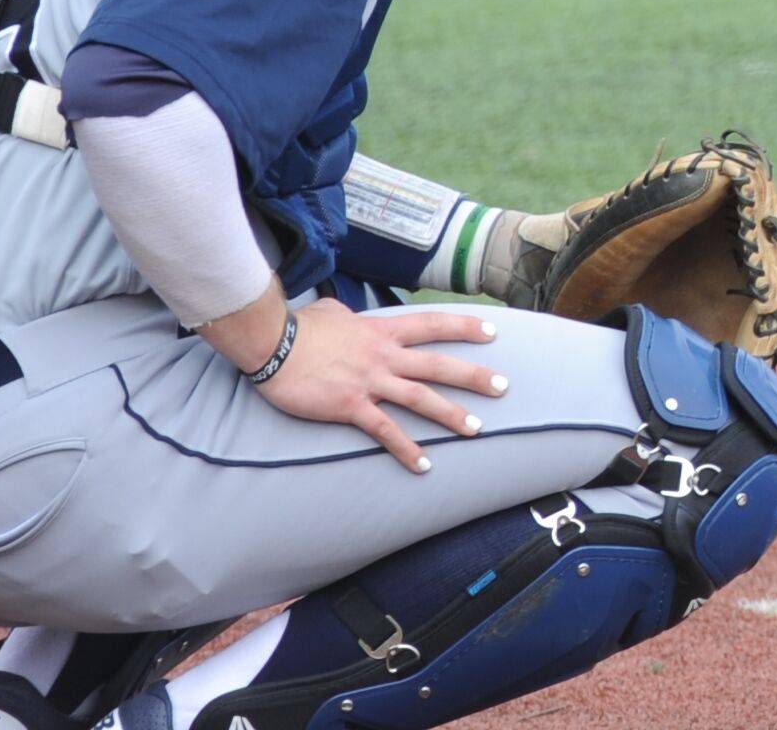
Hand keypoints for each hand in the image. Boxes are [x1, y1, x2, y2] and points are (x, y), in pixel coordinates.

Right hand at [248, 298, 511, 471]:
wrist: (273, 344)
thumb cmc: (298, 327)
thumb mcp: (332, 312)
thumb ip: (348, 315)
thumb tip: (346, 313)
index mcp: (383, 331)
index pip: (433, 325)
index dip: (464, 328)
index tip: (492, 332)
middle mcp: (384, 356)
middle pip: (439, 365)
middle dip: (474, 376)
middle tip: (503, 387)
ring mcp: (370, 382)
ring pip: (421, 398)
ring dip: (451, 415)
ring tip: (476, 429)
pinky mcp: (351, 407)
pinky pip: (385, 431)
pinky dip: (406, 449)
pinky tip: (423, 464)